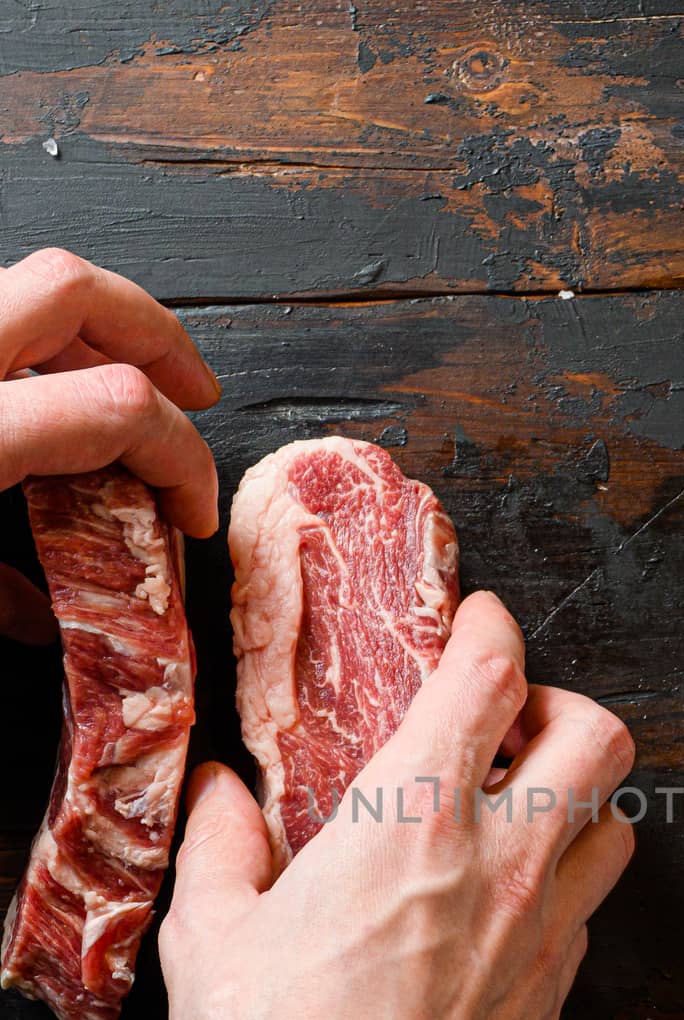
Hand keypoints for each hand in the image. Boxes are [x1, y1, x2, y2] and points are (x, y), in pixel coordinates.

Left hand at [0, 247, 220, 641]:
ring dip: (93, 331)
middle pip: (77, 290)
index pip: (121, 407)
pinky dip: (29, 342)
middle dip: (158, 337)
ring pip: (27, 284)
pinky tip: (39, 391)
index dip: (184, 459)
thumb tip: (38, 611)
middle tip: (197, 393)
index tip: (193, 514)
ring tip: (129, 384)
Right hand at [162, 589, 634, 1019]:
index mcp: (414, 820)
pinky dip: (562, 892)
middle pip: (601, 739)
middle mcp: (500, 865)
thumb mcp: (209, 934)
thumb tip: (222, 793)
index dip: (493, 628)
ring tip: (527, 813)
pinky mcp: (554, 1003)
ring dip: (582, 803)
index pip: (491, 677)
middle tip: (521, 724)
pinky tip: (508, 912)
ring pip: (618, 830)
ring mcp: (541, 938)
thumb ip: (222, 844)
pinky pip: (586, 918)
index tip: (480, 622)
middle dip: (569, 708)